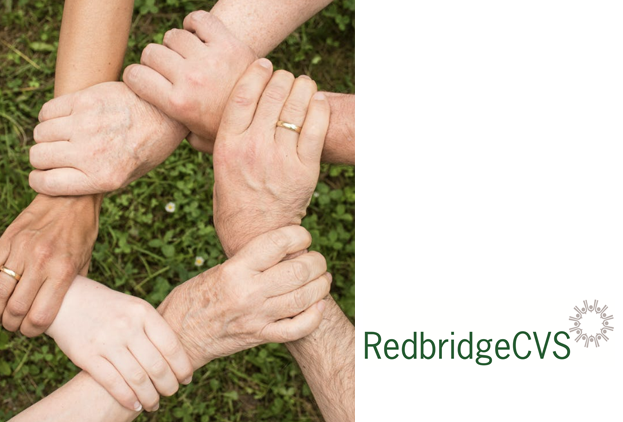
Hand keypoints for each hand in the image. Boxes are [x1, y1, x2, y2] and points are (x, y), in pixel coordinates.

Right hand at [0, 195, 97, 335]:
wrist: (71, 198)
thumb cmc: (81, 232)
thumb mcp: (85, 261)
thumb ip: (71, 286)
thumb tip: (62, 311)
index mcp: (64, 271)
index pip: (40, 316)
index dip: (32, 331)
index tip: (32, 330)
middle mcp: (41, 262)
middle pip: (15, 309)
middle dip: (13, 324)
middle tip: (16, 323)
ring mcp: (21, 250)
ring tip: (4, 311)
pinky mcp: (6, 239)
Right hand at [29, 82, 187, 195]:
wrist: (167, 113)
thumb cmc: (148, 147)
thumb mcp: (128, 176)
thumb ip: (94, 181)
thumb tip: (58, 182)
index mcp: (102, 178)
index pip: (45, 184)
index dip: (40, 180)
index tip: (44, 175)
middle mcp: (91, 153)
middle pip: (38, 157)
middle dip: (43, 158)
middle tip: (59, 154)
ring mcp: (86, 124)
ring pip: (40, 133)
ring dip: (48, 136)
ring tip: (66, 135)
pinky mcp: (85, 100)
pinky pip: (47, 111)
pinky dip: (50, 116)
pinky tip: (67, 118)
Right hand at [46, 276, 192, 412]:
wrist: (69, 300)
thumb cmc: (111, 309)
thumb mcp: (135, 309)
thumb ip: (154, 329)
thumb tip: (179, 358)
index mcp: (143, 312)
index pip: (171, 345)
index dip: (182, 366)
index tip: (187, 379)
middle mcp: (127, 326)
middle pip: (156, 365)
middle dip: (168, 385)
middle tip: (172, 392)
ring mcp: (106, 341)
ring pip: (137, 378)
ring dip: (150, 396)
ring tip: (154, 404)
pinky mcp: (87, 355)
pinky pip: (113, 383)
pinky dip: (127, 398)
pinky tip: (135, 405)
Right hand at [123, 11, 256, 152]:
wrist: (270, 116)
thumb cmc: (231, 129)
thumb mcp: (200, 140)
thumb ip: (178, 133)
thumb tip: (160, 130)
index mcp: (178, 104)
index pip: (134, 76)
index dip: (136, 77)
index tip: (145, 80)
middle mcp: (190, 79)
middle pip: (151, 52)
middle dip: (156, 61)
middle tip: (170, 70)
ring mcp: (210, 59)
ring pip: (173, 36)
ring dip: (177, 45)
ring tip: (188, 57)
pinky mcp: (228, 43)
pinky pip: (199, 19)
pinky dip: (195, 24)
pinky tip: (199, 37)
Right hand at [158, 226, 330, 369]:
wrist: (178, 336)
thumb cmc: (195, 298)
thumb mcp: (217, 270)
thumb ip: (249, 262)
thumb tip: (283, 249)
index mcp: (235, 269)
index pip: (277, 243)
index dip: (299, 235)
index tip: (303, 236)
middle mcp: (247, 292)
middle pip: (298, 271)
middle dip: (317, 262)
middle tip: (318, 260)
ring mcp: (256, 317)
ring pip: (303, 298)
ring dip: (321, 286)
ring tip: (323, 279)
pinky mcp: (260, 337)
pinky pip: (297, 328)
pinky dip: (314, 316)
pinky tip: (318, 305)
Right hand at [212, 59, 329, 255]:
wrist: (257, 235)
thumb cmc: (235, 200)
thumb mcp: (219, 166)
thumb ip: (221, 138)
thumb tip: (222, 108)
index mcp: (227, 144)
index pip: (242, 94)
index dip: (256, 72)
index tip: (264, 63)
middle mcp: (253, 148)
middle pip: (272, 94)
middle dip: (282, 78)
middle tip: (286, 77)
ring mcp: (280, 158)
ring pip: (296, 105)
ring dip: (303, 87)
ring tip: (303, 85)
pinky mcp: (305, 169)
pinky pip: (317, 126)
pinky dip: (319, 107)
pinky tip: (317, 101)